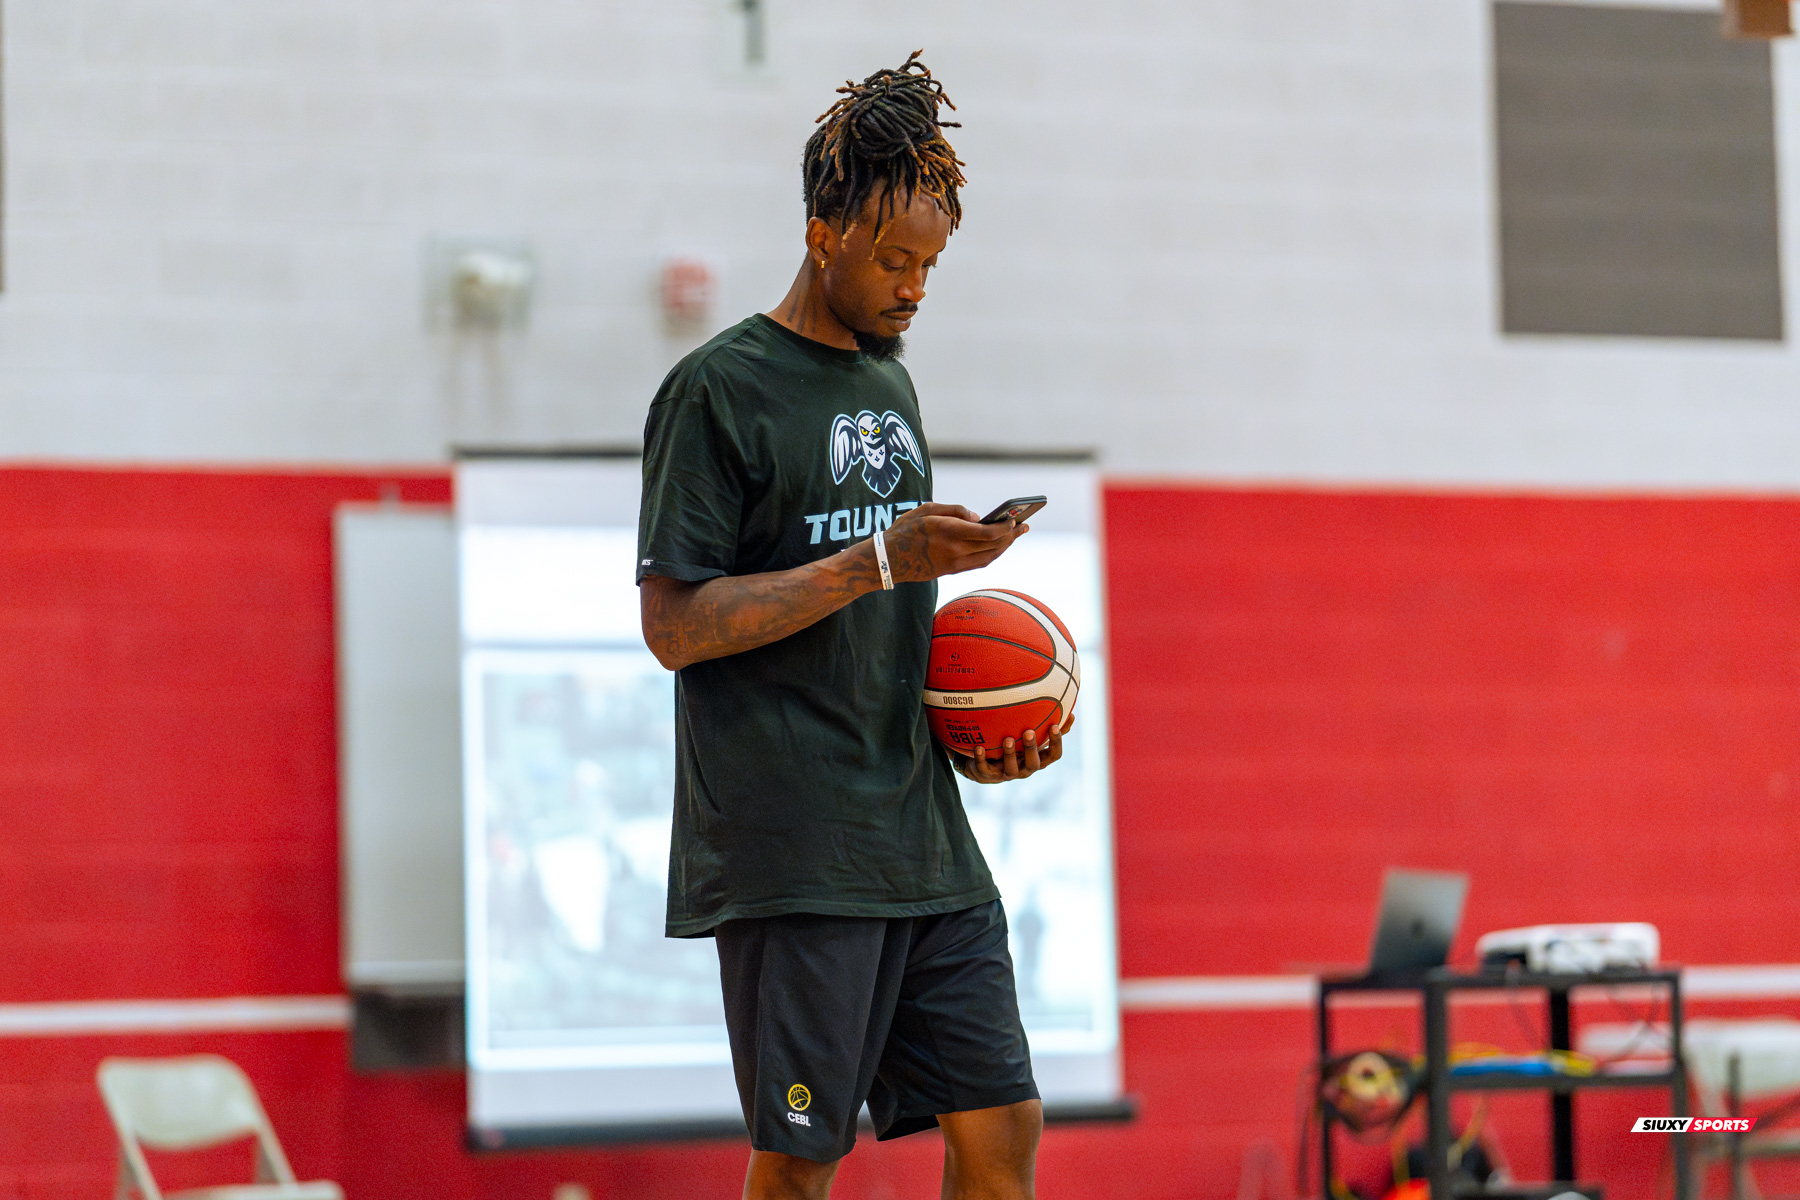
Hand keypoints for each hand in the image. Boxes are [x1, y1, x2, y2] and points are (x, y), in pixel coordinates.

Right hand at [881, 502, 1025, 582]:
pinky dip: (993, 554)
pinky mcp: (952, 570)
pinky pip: (980, 563)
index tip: (1014, 519)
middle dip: (1011, 536)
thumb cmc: (906, 529)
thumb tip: (979, 518)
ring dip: (1005, 547)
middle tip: (1024, 526)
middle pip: (993, 545)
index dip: (1005, 528)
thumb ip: (955, 510)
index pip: (988, 533)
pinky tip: (998, 546)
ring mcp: (955, 563)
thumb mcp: (927, 508)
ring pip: (989, 557)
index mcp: (950, 531)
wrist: (889, 559)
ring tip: (1015, 536)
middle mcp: (956, 550)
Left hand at [953, 715, 1073, 783]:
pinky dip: (981, 759)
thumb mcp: (1034, 740)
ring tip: (1007, 739)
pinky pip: (984, 769)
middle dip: (1031, 748)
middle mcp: (1025, 769)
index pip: (1053, 755)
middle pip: (1033, 764)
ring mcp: (1006, 774)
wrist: (986, 766)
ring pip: (1011, 769)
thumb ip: (1050, 729)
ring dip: (1009, 754)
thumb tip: (1072, 713)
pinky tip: (979, 747)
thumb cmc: (1016, 748)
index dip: (1056, 743)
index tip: (1054, 726)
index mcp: (1038, 760)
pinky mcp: (987, 775)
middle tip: (1028, 732)